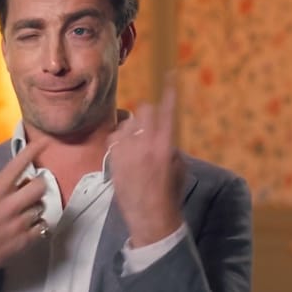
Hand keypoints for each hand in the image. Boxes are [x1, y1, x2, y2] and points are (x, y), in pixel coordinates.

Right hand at [0, 139, 49, 290]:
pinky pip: (43, 227)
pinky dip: (38, 226)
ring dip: (36, 208)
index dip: (31, 151)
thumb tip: (21, 181)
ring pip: (41, 207)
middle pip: (40, 186)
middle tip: (32, 190)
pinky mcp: (24, 242)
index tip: (43, 142)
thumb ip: (0, 191)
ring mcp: (18, 225)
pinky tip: (26, 229)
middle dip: (39, 185)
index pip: (16, 166)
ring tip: (22, 215)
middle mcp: (8, 207)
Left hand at [107, 84, 185, 247]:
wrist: (150, 217)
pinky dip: (120, 139)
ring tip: (136, 145)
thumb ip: (170, 143)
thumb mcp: (178, 166)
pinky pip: (115, 137)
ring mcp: (127, 151)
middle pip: (144, 110)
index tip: (170, 74)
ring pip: (127, 123)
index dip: (169, 90)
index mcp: (166, 146)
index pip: (168, 110)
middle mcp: (145, 145)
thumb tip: (162, 130)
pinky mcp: (113, 159)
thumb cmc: (169, 193)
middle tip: (149, 127)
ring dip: (132, 128)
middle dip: (147, 115)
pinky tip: (125, 151)